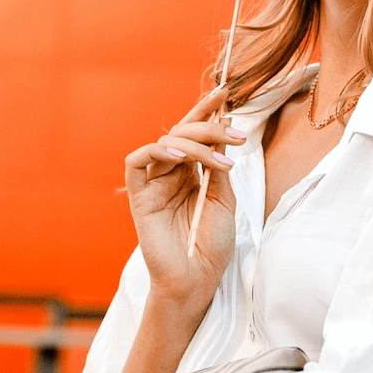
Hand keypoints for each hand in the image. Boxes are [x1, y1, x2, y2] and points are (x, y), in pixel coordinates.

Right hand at [124, 85, 243, 310]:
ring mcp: (154, 184)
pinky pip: (137, 161)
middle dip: (210, 126)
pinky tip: (183, 158)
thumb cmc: (212, 245)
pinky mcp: (139, 197)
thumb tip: (223, 128)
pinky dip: (158, 151)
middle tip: (235, 135)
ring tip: (221, 161)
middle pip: (182, 133)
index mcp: (192, 174)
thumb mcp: (225, 198)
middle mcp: (171, 174)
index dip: (207, 110)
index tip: (226, 92)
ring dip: (196, 143)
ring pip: (166, 143)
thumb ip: (219, 165)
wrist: (197, 280)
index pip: (196, 133)